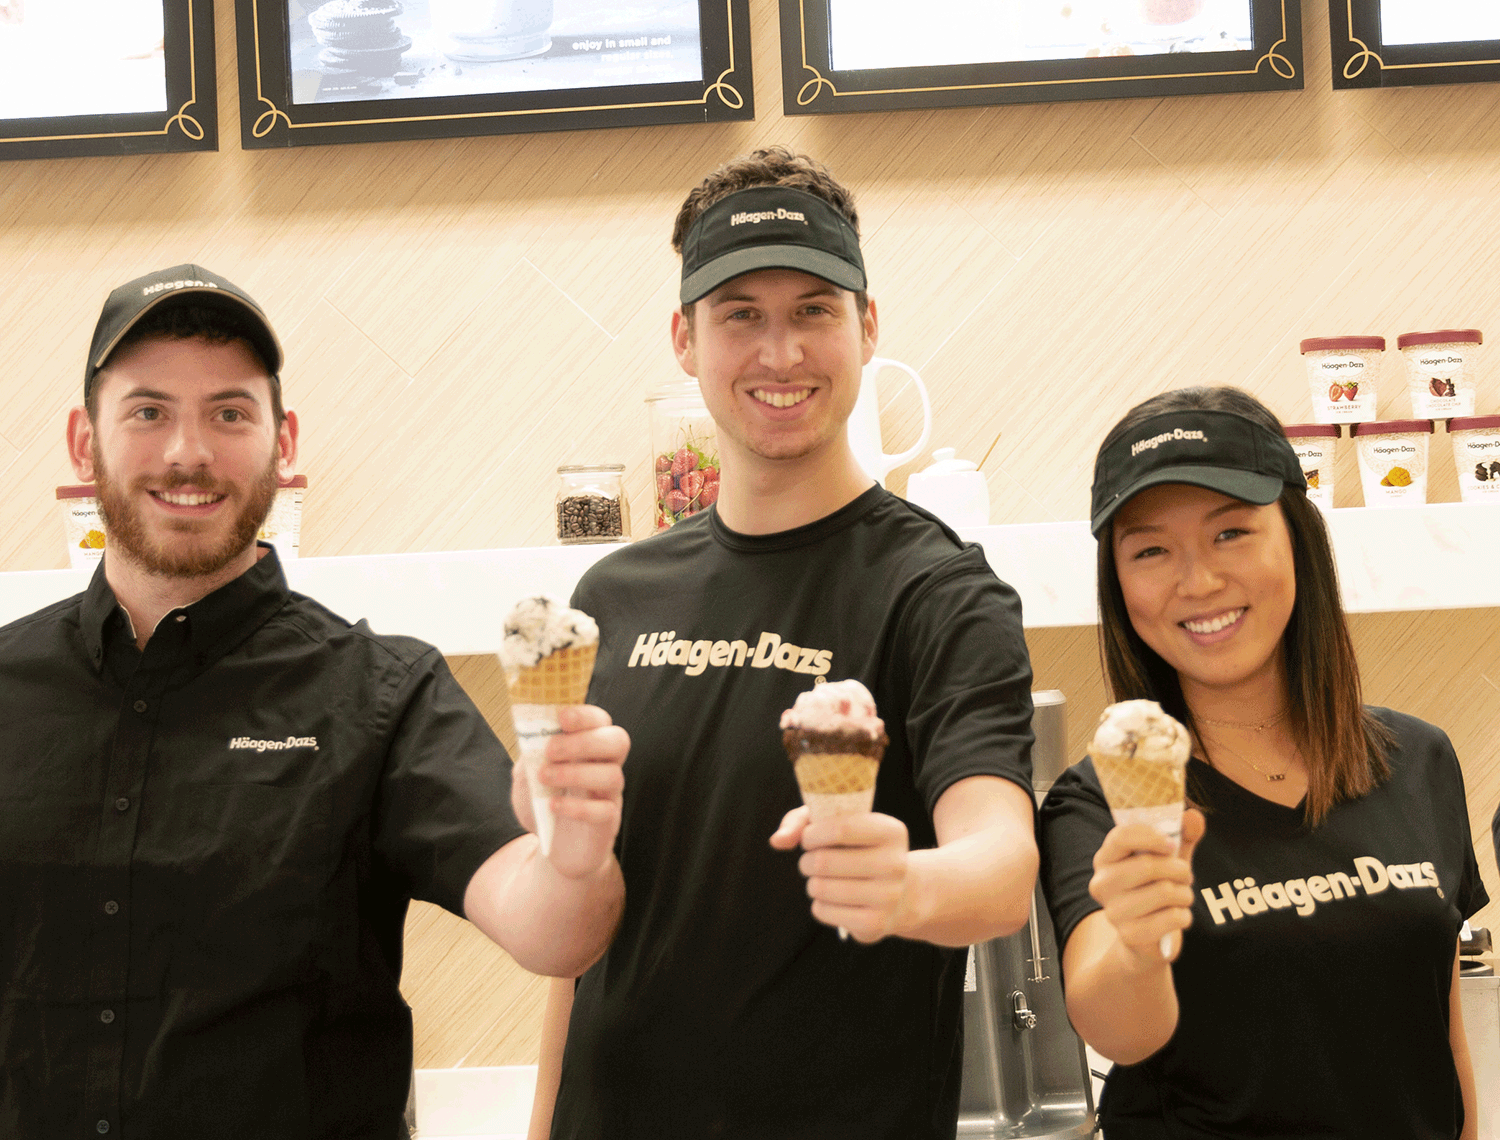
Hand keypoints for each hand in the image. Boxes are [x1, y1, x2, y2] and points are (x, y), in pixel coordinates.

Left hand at [511, 705, 626, 879]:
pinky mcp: (607, 823)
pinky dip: (577, 807)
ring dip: (575, 773)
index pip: (600, 721)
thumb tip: (531, 736)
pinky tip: (553, 806)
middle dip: (584, 741)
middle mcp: (606, 766)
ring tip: (545, 778)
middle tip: (551, 750)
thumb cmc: (543, 802)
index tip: (561, 717)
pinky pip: (604, 811)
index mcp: (589, 747)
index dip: (585, 715)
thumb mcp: (527, 774)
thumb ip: (530, 755)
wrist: (552, 846)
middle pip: (618, 741)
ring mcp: (610, 795)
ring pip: (613, 776)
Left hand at [770, 806, 910, 942]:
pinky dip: (819, 904)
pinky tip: (832, 899)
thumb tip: (777, 841)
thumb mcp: (837, 823)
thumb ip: (802, 822)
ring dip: (812, 883)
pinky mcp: (875, 924)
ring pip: (820, 887)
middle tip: (812, 861)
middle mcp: (896, 864)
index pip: (840, 828)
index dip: (812, 834)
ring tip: (822, 880)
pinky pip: (823, 911)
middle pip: (824, 861)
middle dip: (806, 860)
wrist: (899, 893)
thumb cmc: (858, 850)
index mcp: (891, 831)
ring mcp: (888, 897)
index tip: (809, 838)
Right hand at [1088, 808, 1203, 966]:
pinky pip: (1171, 918)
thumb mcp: (1167, 860)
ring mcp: (1113, 911)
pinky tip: (1178, 916)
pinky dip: (1184, 916)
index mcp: (1105, 859)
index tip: (1171, 845)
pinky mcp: (1129, 935)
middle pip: (1148, 866)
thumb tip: (1194, 816)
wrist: (1144, 939)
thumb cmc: (1155, 889)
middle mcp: (1102, 884)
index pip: (1121, 837)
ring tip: (1182, 896)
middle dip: (1179, 869)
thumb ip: (1181, 835)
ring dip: (1185, 894)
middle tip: (1185, 876)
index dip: (1151, 837)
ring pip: (1164, 892)